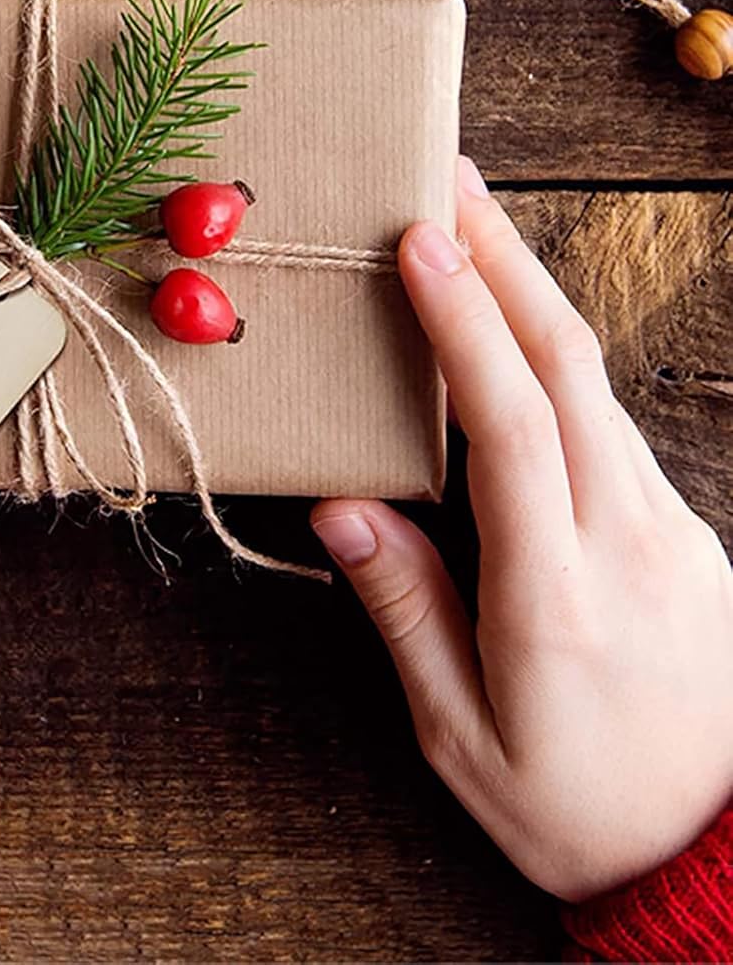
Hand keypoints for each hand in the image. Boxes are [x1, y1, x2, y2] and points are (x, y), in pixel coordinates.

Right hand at [311, 157, 732, 902]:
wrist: (720, 861)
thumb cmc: (577, 810)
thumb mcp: (463, 740)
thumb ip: (406, 613)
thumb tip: (345, 504)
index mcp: (559, 596)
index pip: (512, 427)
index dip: (464, 324)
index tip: (421, 242)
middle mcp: (628, 542)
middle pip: (569, 368)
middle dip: (504, 259)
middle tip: (447, 179)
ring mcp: (670, 530)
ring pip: (597, 382)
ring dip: (531, 289)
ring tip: (470, 224)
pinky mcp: (682, 532)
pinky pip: (611, 418)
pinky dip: (555, 350)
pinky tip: (515, 325)